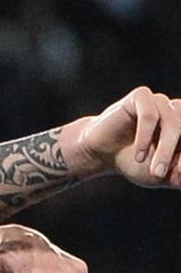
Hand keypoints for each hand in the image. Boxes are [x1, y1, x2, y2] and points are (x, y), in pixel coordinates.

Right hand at [62, 87, 180, 185]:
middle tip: (163, 176)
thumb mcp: (157, 175)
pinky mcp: (142, 96)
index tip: (179, 174)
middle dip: (174, 154)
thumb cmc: (132, 162)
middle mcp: (176, 112)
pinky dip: (145, 138)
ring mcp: (160, 102)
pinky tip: (138, 156)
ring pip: (172, 123)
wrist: (100, 153)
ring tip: (155, 173)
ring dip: (165, 150)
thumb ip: (175, 176)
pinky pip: (149, 115)